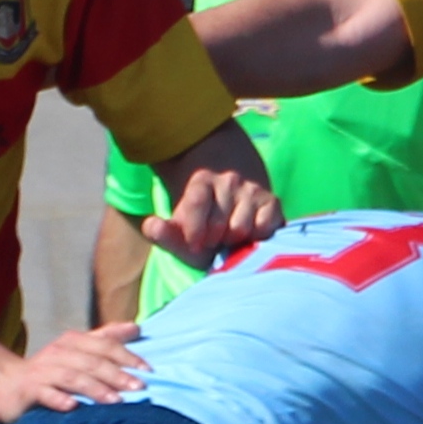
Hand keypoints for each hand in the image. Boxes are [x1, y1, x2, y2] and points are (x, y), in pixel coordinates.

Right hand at [0, 322, 145, 419]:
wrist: (6, 384)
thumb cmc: (50, 369)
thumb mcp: (78, 351)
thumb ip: (106, 339)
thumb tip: (136, 328)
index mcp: (73, 341)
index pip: (105, 345)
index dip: (127, 356)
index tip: (148, 370)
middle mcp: (59, 352)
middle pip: (92, 361)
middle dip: (117, 374)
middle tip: (139, 387)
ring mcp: (43, 371)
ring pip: (72, 377)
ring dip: (95, 388)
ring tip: (116, 400)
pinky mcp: (28, 390)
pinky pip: (45, 394)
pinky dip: (59, 399)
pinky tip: (73, 406)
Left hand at [142, 167, 281, 273]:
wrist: (232, 207)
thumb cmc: (203, 228)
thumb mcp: (181, 232)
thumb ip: (164, 233)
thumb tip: (150, 226)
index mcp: (201, 181)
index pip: (196, 201)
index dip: (194, 229)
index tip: (194, 244)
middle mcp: (228, 180)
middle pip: (218, 222)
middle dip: (213, 239)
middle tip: (213, 240)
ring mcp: (252, 189)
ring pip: (240, 227)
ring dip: (234, 240)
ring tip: (229, 237)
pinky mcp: (272, 202)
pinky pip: (263, 227)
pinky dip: (255, 237)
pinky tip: (248, 235)